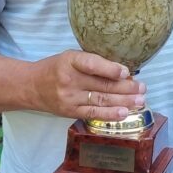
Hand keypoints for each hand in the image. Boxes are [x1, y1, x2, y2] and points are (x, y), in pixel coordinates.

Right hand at [29, 49, 146, 122]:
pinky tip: (124, 113)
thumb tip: (123, 71)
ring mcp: (70, 98)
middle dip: (126, 87)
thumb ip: (92, 62)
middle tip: (143, 88)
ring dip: (124, 101)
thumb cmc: (56, 68)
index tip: (126, 72)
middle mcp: (69, 80)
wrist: (30, 86)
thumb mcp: (70, 57)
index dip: (110, 69)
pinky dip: (110, 114)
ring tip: (140, 100)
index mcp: (70, 61)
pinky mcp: (70, 112)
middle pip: (102, 85)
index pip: (92, 64)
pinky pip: (93, 114)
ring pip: (101, 100)